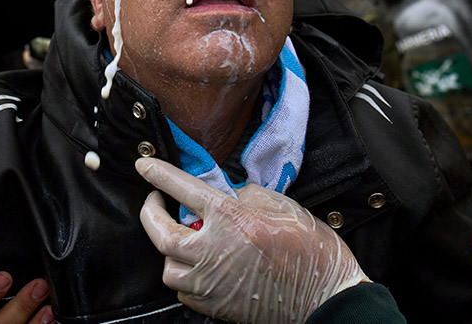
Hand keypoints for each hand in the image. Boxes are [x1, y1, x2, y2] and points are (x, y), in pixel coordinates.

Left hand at [136, 157, 367, 323]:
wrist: (326, 298)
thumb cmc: (311, 252)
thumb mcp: (283, 206)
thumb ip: (247, 195)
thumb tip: (228, 197)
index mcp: (230, 218)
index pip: (182, 189)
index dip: (159, 174)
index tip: (145, 165)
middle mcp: (213, 251)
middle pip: (160, 233)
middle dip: (150, 213)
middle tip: (155, 201)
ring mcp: (211, 283)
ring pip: (168, 267)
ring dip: (169, 250)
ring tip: (182, 238)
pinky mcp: (216, 307)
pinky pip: (183, 291)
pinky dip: (183, 276)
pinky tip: (197, 266)